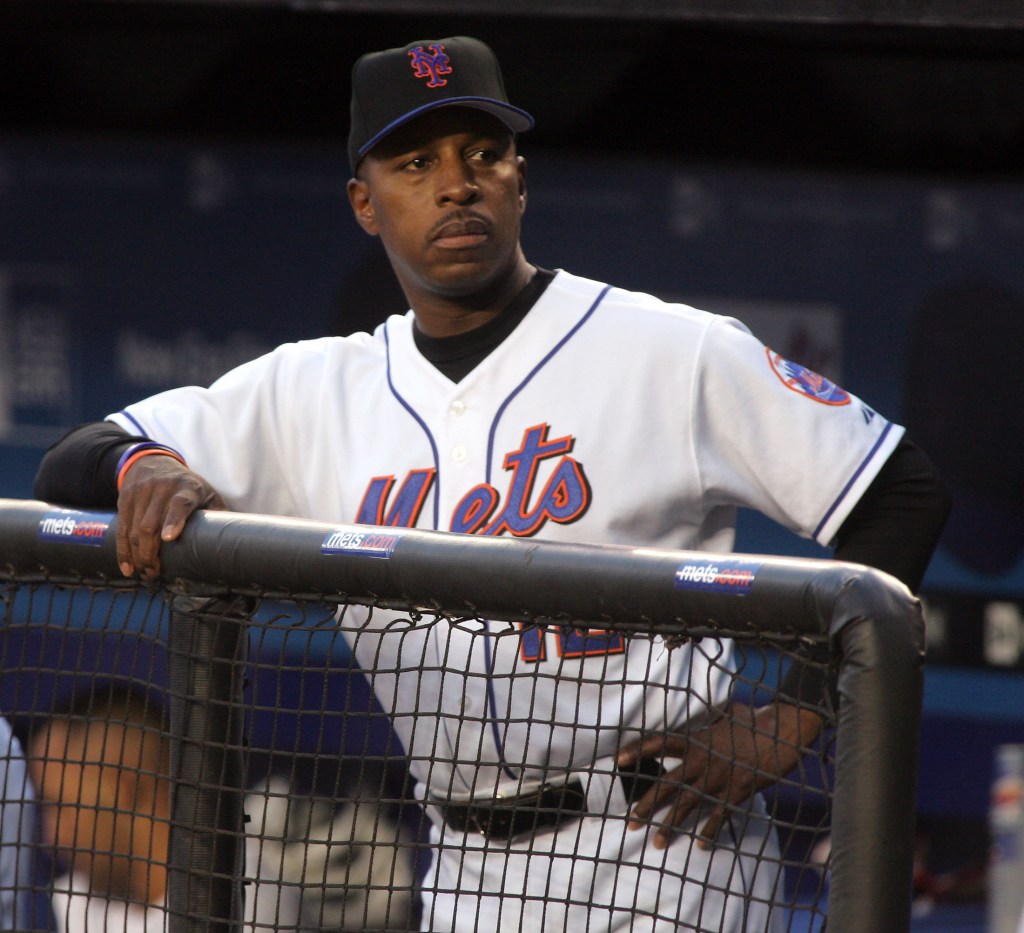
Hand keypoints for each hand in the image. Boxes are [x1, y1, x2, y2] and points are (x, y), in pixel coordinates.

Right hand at [116, 454, 227, 579]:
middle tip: (155, 574)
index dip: (174, 520)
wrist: (154, 462)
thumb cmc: (188, 486)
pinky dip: (123, 550)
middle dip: (150, 554)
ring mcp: (141, 493)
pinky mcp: (125, 498)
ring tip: (145, 574)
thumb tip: (238, 540)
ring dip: (137, 556)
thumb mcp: (207, 493)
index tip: (169, 538)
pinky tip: (128, 567)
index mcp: (187, 488)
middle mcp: (162, 488)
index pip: (180, 504)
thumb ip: (218, 514)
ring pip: (133, 529)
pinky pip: (121, 528)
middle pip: (151, 524)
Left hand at [616, 701, 823, 849]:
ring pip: (687, 805)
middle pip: (666, 785)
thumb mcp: (728, 713)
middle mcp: (701, 760)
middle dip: (646, 805)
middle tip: (630, 822)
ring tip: (655, 842)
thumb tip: (709, 711)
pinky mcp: (736, 791)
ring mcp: (718, 778)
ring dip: (670, 825)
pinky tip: (700, 846)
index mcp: (696, 739)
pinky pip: (718, 816)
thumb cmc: (755, 719)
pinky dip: (709, 832)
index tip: (618, 760)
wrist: (783, 733)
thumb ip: (712, 718)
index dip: (637, 750)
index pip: (659, 743)